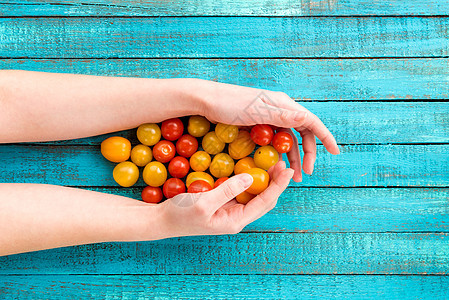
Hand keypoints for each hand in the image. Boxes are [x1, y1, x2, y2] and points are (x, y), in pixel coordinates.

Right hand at [158, 161, 292, 236]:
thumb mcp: (202, 202)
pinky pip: (241, 190)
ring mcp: (230, 210)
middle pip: (263, 198)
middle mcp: (236, 217)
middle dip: (274, 181)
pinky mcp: (222, 203)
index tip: (287, 169)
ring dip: (262, 179)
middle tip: (279, 161)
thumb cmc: (179, 214)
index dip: (278, 185)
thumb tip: (250, 177)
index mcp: (235, 221)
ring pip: (253, 194)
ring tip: (269, 161)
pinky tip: (249, 167)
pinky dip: (248, 179)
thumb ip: (227, 190)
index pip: (264, 201)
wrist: (161, 220)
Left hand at [189, 79, 339, 181]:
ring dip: (292, 157)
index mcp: (282, 105)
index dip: (325, 137)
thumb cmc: (228, 105)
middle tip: (306, 174)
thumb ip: (281, 116)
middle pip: (301, 133)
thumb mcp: (255, 111)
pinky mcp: (256, 125)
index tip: (335, 152)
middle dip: (307, 154)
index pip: (310, 121)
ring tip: (295, 176)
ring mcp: (267, 118)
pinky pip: (272, 141)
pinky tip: (276, 166)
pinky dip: (277, 154)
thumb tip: (307, 119)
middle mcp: (278, 110)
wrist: (204, 101)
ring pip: (287, 140)